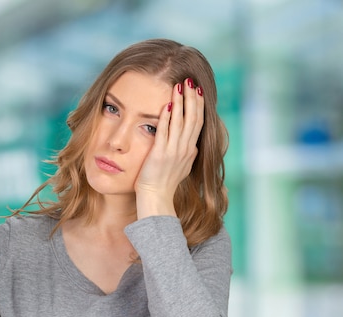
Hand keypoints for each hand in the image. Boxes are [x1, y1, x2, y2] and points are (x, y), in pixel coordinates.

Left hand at [135, 78, 203, 217]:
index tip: (197, 89)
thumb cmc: (164, 184)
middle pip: (193, 118)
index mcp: (190, 151)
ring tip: (180, 85)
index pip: (198, 122)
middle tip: (191, 80)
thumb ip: (186, 154)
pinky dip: (167, 118)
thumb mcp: (181, 167)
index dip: (198, 105)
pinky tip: (167, 104)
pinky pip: (165, 132)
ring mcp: (174, 152)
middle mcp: (185, 149)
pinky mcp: (160, 155)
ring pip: (181, 122)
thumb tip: (192, 146)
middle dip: (192, 98)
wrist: (156, 199)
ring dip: (181, 102)